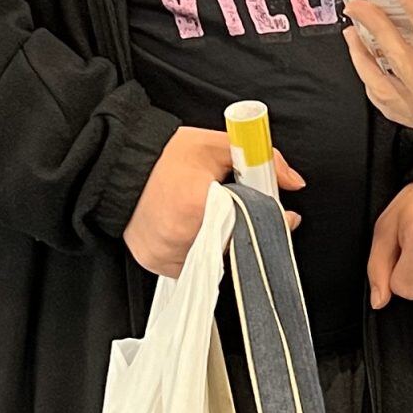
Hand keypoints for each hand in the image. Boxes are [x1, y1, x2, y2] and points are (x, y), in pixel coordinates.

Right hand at [126, 126, 304, 276]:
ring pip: (216, 259)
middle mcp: (182, 236)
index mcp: (199, 206)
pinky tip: (192, 228)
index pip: (251, 225)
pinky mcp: (157, 264)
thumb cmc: (165, 156)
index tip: (285, 217)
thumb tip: (294, 181)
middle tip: (236, 207)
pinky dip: (199, 251)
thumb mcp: (217, 146)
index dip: (271, 220)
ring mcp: (168, 255)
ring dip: (222, 241)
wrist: (119, 165)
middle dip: (245, 228)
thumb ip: (262, 159)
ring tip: (208, 214)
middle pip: (235, 244)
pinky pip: (193, 266)